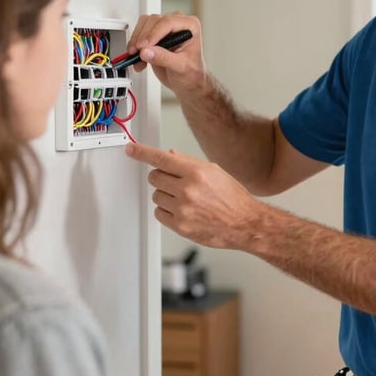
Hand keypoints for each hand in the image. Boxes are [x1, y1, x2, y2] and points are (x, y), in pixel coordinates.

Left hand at [125, 142, 263, 248]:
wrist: (244, 223)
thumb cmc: (232, 197)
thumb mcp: (214, 171)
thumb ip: (189, 163)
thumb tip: (170, 155)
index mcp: (196, 173)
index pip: (161, 158)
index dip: (142, 153)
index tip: (131, 149)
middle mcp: (188, 190)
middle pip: (154, 177)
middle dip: (161, 177)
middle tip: (175, 182)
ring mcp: (183, 209)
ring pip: (156, 196)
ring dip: (166, 195)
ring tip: (186, 199)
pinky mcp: (180, 226)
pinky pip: (159, 213)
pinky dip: (167, 211)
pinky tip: (183, 210)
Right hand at [126, 12, 203, 96]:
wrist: (187, 82)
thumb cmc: (191, 73)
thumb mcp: (180, 67)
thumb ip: (163, 58)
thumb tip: (146, 51)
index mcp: (190, 26)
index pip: (168, 22)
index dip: (153, 33)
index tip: (144, 46)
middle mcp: (177, 23)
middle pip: (153, 21)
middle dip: (142, 37)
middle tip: (138, 52)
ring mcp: (165, 28)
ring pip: (144, 24)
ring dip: (136, 41)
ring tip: (137, 57)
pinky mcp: (154, 35)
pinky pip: (140, 33)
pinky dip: (135, 46)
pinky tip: (138, 60)